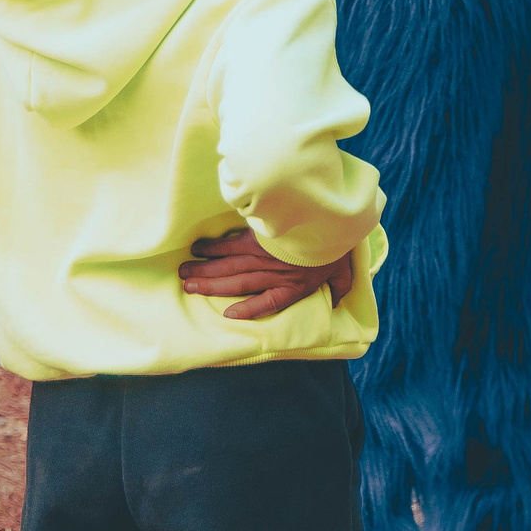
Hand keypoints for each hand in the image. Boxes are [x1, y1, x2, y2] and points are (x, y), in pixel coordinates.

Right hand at [179, 228, 354, 320]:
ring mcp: (263, 254)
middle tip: (187, 289)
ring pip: (228, 265)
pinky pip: (231, 243)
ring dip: (205, 270)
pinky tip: (199, 248)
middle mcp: (273, 273)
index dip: (249, 311)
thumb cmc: (339, 244)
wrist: (333, 215)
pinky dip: (215, 246)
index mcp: (294, 286)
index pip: (268, 303)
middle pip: (238, 283)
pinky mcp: (258, 235)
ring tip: (185, 273)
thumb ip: (341, 287)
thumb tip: (340, 300)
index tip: (229, 315)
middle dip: (211, 287)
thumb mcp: (345, 271)